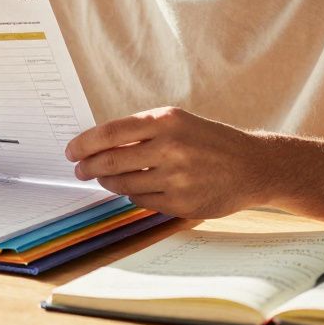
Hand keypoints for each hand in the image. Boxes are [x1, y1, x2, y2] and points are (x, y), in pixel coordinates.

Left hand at [65, 106, 273, 218]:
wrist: (252, 166)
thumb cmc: (210, 140)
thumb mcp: (179, 122)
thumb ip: (141, 130)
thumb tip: (97, 144)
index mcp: (166, 121)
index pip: (110, 133)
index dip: (84, 144)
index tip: (71, 151)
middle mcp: (170, 148)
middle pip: (112, 161)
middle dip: (89, 167)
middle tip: (79, 170)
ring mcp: (176, 178)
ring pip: (124, 184)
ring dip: (108, 182)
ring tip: (104, 178)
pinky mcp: (181, 203)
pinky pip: (142, 200)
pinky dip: (132, 195)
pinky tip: (133, 189)